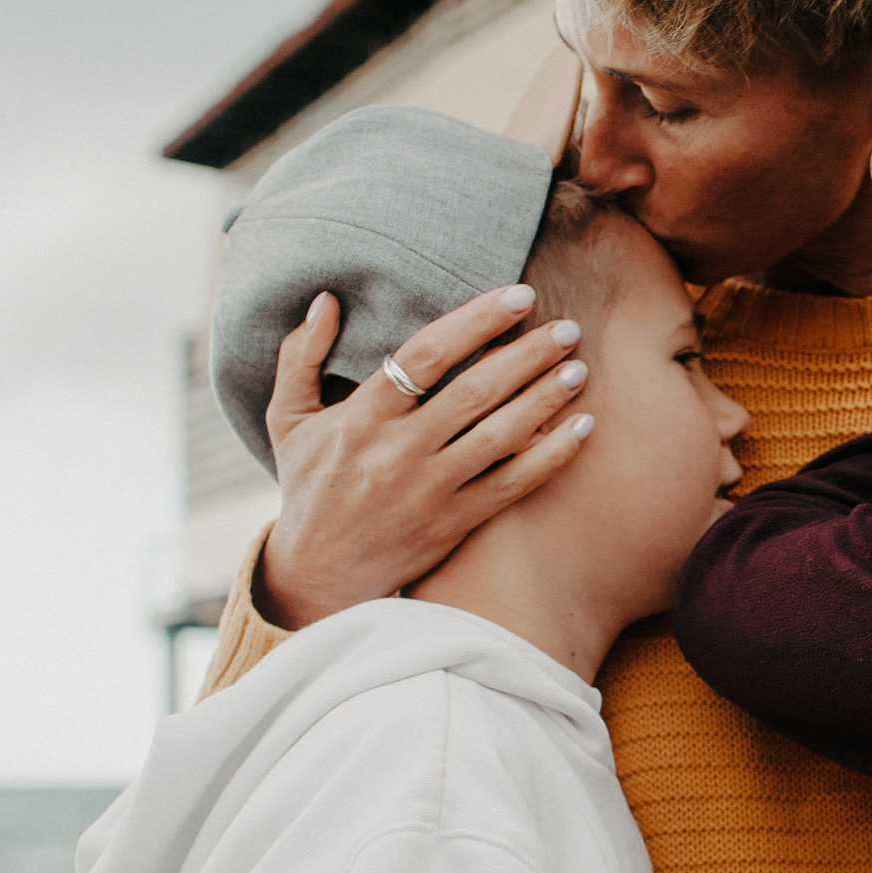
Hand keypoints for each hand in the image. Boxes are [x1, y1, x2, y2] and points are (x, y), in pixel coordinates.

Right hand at [258, 285, 594, 628]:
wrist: (315, 576)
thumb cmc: (308, 488)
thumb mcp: (287, 421)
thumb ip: (300, 357)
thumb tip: (326, 300)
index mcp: (361, 417)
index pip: (427, 355)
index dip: (478, 322)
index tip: (519, 296)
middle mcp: (398, 452)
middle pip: (475, 391)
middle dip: (527, 355)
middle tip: (566, 329)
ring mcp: (430, 490)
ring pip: (500, 435)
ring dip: (546, 399)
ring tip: (578, 369)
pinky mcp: (454, 523)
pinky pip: (513, 484)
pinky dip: (552, 456)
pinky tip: (584, 428)